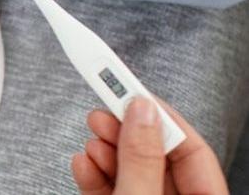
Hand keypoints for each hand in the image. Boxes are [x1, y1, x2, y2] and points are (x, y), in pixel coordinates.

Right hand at [71, 95, 229, 194]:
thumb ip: (141, 160)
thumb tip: (140, 112)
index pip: (192, 150)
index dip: (161, 118)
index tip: (131, 90)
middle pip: (156, 157)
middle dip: (126, 131)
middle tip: (104, 109)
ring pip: (130, 172)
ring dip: (106, 151)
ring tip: (91, 135)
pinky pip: (110, 189)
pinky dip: (94, 174)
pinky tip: (83, 162)